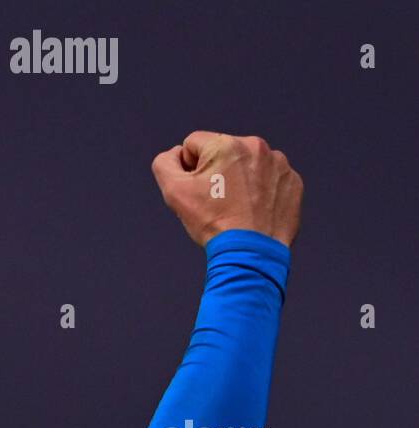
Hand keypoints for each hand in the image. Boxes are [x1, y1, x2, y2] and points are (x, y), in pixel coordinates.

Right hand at [152, 131, 302, 247]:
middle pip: (223, 153)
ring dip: (239, 181)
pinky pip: (270, 180)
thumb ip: (165, 163)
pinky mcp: (292, 181)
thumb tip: (175, 154)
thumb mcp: (174, 193)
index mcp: (226, 144)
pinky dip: (260, 193)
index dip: (188, 168)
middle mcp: (256, 147)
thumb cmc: (213, 223)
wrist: (250, 252)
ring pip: (248, 166)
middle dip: (216, 173)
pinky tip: (254, 211)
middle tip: (216, 202)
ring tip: (236, 208)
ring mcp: (279, 163)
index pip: (194, 144)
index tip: (198, 190)